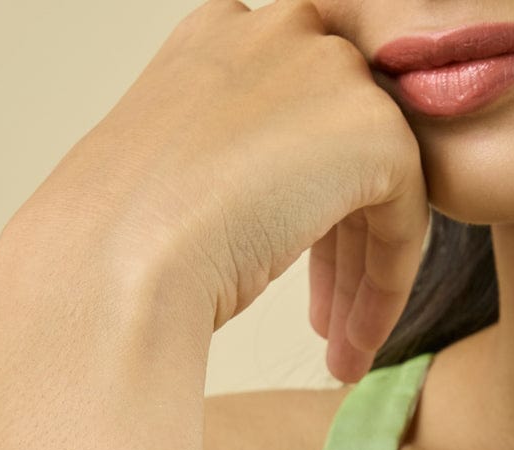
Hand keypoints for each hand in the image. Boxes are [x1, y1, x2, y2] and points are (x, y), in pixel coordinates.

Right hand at [3, 0, 429, 382]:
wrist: (113, 270)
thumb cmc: (110, 250)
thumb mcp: (164, 185)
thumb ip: (217, 168)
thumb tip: (244, 210)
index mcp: (215, 40)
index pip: (287, 119)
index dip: (294, 204)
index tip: (282, 277)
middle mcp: (278, 34)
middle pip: (336, 149)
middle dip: (334, 245)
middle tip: (322, 322)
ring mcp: (329, 73)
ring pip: (373, 186)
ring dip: (359, 279)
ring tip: (340, 352)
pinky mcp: (374, 130)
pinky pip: (403, 219)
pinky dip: (384, 288)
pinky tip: (352, 348)